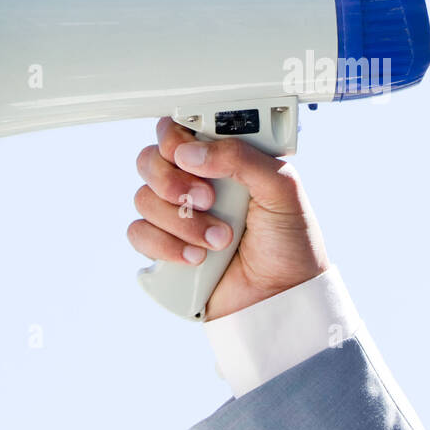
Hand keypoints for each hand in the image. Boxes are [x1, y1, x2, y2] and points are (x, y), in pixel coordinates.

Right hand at [127, 116, 330, 320]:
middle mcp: (195, 183)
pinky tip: (197, 258)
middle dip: (173, 181)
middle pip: (149, 160)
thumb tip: (189, 152)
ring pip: (143, 198)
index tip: (190, 154)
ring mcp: (178, 216)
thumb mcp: (281, 187)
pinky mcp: (165, 248)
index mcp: (222, 160)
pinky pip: (139, 233)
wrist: (283, 297)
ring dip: (182, 221)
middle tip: (208, 199)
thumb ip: (241, 157)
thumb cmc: (290, 241)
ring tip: (220, 239)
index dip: (175, 138)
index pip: (178, 132)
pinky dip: (166, 246)